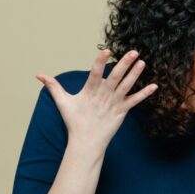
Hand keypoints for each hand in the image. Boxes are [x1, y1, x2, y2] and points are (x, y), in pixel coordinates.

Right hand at [35, 49, 157, 147]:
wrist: (86, 143)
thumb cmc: (74, 121)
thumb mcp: (63, 102)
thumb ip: (53, 86)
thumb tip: (38, 75)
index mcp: (89, 91)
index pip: (95, 73)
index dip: (100, 62)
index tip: (107, 50)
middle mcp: (103, 96)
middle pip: (115, 77)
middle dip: (124, 64)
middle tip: (134, 51)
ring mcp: (114, 104)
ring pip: (126, 86)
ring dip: (135, 74)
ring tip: (142, 62)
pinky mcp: (122, 111)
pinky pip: (135, 101)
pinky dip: (145, 94)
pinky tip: (155, 86)